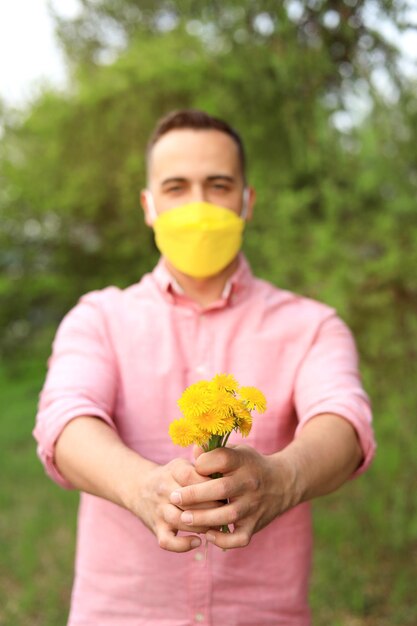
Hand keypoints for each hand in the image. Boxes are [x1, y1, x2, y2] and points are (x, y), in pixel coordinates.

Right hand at [131, 457, 218, 552]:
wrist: (138, 486)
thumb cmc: (171, 476)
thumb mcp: (184, 464)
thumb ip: (204, 466)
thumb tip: (227, 473)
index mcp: (174, 470)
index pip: (194, 478)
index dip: (212, 486)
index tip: (226, 490)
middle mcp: (164, 490)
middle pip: (191, 501)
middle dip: (212, 507)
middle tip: (226, 511)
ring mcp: (159, 510)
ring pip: (182, 521)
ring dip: (202, 525)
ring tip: (215, 525)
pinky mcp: (156, 528)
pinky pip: (168, 542)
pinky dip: (183, 545)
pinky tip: (197, 542)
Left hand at [169, 445, 299, 549]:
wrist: (283, 482)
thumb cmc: (249, 465)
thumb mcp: (236, 451)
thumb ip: (214, 451)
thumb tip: (194, 450)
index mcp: (243, 462)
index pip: (222, 459)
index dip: (203, 463)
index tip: (193, 467)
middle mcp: (250, 483)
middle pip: (221, 489)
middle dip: (194, 495)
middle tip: (174, 497)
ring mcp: (253, 505)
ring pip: (228, 515)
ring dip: (203, 518)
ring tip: (183, 518)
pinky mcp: (256, 524)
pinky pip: (240, 538)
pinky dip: (223, 541)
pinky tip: (208, 535)